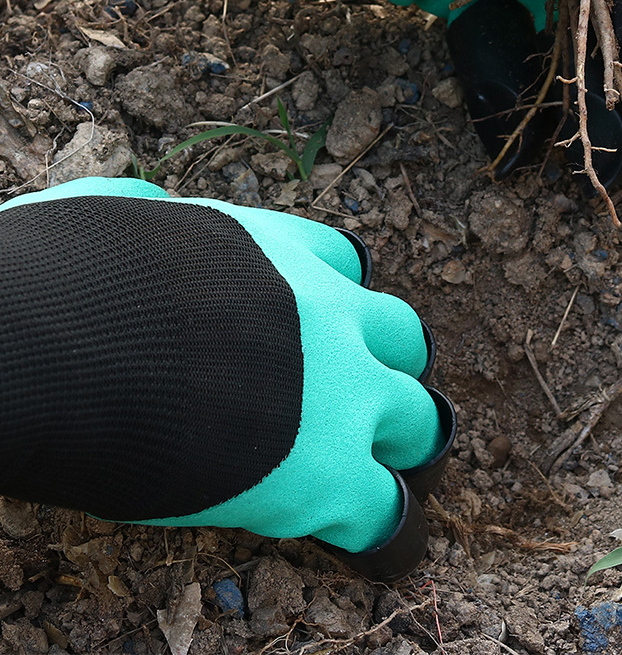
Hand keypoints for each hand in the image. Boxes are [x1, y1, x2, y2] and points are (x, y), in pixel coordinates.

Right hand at [0, 178, 450, 572]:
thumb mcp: (120, 216)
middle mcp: (325, 313)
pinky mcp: (329, 474)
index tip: (318, 320)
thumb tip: (144, 210)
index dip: (333, 295)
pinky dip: (373, 527)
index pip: (339, 262)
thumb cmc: (75, 278)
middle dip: (385, 363)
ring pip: (419, 418)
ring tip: (388, 468)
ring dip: (403, 441)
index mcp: (276, 251)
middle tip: (361, 395)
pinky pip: (382, 510)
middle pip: (400, 333)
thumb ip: (154, 217)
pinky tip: (357, 540)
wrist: (74, 345)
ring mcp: (341, 392)